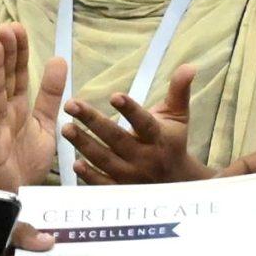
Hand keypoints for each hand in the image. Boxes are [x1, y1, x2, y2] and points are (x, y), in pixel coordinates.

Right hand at [0, 23, 68, 191]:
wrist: (15, 197)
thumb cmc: (25, 162)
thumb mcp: (45, 124)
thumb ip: (50, 94)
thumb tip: (58, 59)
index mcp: (19, 107)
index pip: (19, 74)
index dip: (19, 52)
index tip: (19, 28)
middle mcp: (4, 112)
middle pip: (5, 77)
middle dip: (6, 52)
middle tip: (7, 26)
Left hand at [61, 64, 207, 184]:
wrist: (177, 183)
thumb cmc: (172, 142)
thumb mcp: (178, 116)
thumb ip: (179, 90)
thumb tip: (189, 66)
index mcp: (158, 136)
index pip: (143, 122)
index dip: (130, 110)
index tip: (114, 95)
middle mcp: (144, 157)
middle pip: (117, 139)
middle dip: (93, 121)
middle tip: (71, 104)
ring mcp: (132, 176)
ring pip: (105, 160)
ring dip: (84, 145)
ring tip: (66, 128)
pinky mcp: (122, 189)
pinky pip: (104, 184)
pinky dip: (90, 176)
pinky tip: (75, 163)